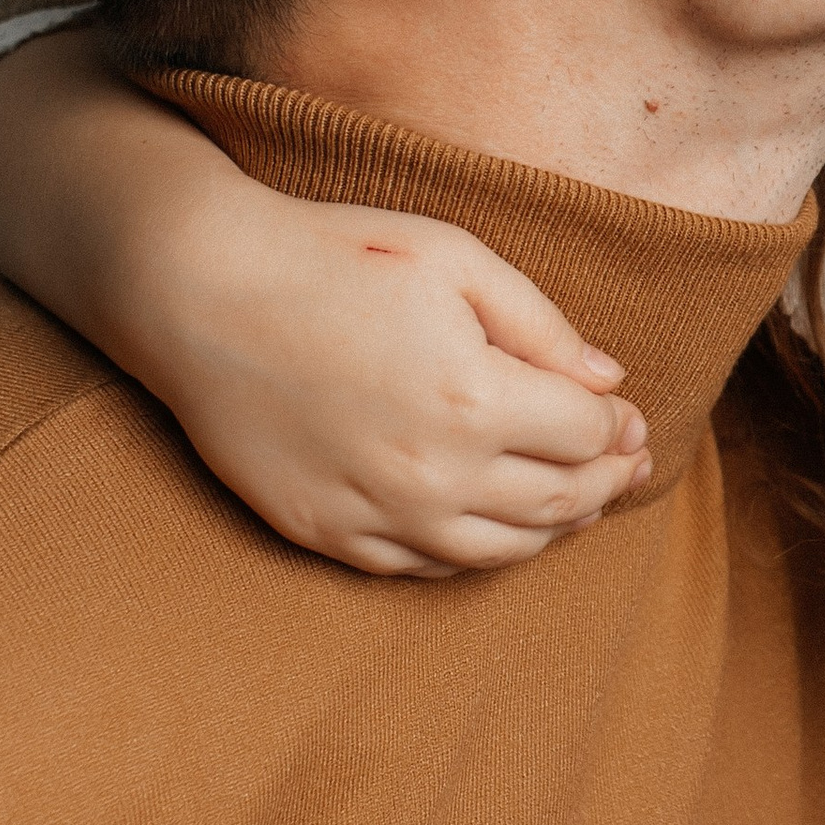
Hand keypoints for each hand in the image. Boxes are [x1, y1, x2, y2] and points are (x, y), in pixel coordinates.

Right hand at [140, 198, 653, 577]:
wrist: (196, 292)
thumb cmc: (330, 257)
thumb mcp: (453, 258)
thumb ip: (540, 324)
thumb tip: (610, 380)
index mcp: (475, 397)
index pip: (586, 433)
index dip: (619, 425)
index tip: (629, 415)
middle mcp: (434, 472)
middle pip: (559, 501)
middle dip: (607, 483)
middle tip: (628, 466)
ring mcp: (378, 513)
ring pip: (501, 550)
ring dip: (556, 529)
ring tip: (580, 504)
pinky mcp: (329, 534)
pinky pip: (425, 567)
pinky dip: (477, 553)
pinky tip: (494, 527)